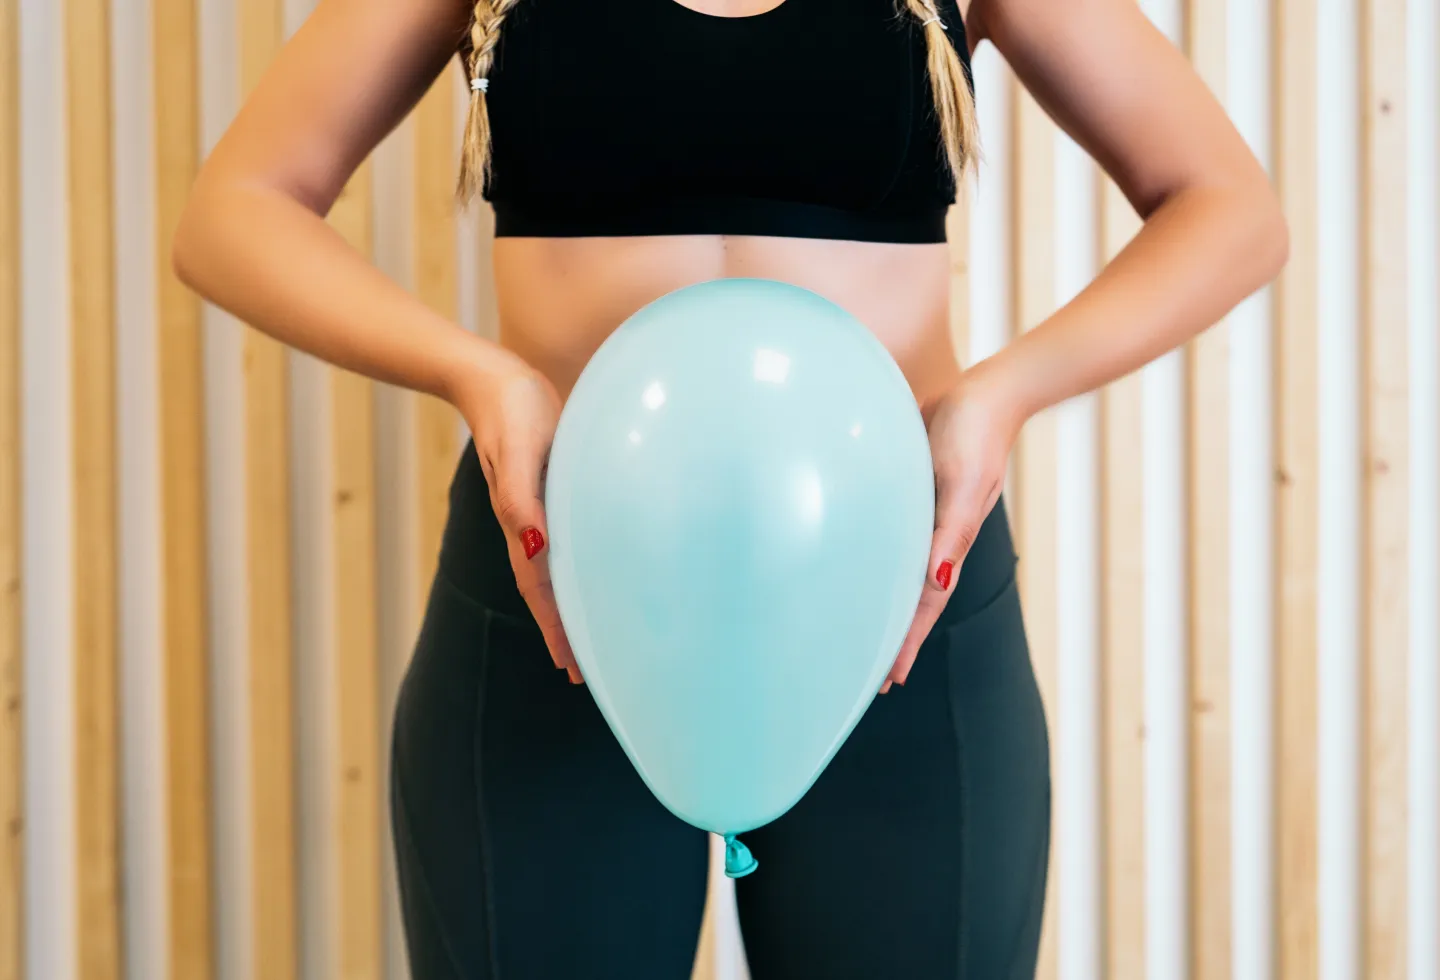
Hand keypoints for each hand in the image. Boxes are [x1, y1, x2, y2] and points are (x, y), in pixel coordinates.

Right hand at [450, 350, 581, 683]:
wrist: (490, 376)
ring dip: (563, 605)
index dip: (557, 628)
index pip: (542, 588)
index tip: (571, 668)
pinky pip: (557, 541)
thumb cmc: (511, 407)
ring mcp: (534, 507)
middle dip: (560, 630)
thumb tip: (536, 544)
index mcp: (524, 520)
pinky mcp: (543, 488)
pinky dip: (567, 567)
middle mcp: (528, 521)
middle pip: (544, 588)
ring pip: (550, 569)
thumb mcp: (518, 448)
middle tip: (579, 673)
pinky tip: (579, 570)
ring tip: (579, 636)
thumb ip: (522, 495)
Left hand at [883, 367, 1024, 692]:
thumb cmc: (975, 432)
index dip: (906, 642)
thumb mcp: (961, 484)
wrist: (991, 389)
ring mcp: (929, 512)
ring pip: (905, 569)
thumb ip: (950, 533)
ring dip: (893, 601)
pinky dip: (887, 559)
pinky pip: (900, 536)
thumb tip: (937, 582)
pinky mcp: (917, 487)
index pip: (923, 604)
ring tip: (873, 630)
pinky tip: (874, 561)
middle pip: (913, 596)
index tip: (889, 681)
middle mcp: (938, 533)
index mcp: (947, 541)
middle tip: (875, 676)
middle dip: (897, 635)